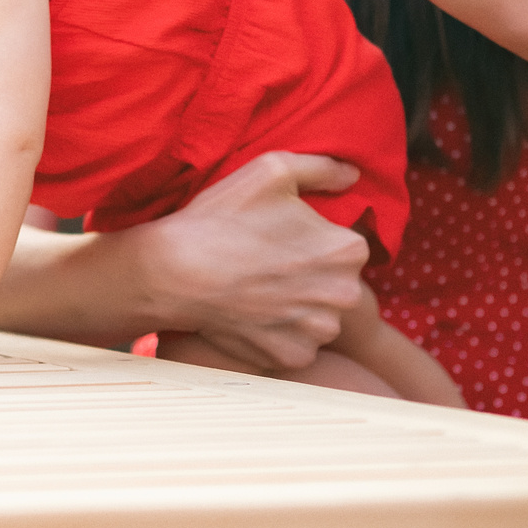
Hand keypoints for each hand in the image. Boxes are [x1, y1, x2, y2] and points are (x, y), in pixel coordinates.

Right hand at [136, 152, 370, 370]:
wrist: (175, 273)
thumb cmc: (223, 218)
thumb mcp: (272, 170)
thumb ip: (322, 168)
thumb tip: (352, 175)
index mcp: (347, 250)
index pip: (345, 245)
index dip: (313, 240)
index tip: (282, 237)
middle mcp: (345, 295)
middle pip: (335, 282)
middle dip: (311, 274)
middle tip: (269, 263)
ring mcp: (319, 332)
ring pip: (318, 315)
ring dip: (297, 306)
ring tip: (259, 289)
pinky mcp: (294, 358)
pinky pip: (296, 344)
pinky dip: (278, 333)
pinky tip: (252, 313)